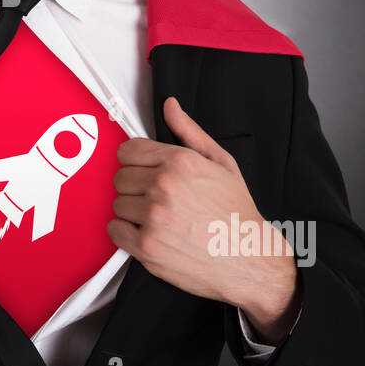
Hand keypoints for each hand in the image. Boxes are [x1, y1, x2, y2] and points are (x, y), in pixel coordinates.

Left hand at [108, 97, 298, 332]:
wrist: (249, 258)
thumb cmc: (236, 212)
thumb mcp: (222, 163)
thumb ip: (190, 132)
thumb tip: (170, 106)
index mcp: (180, 161)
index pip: (128, 150)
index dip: (135, 162)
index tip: (144, 172)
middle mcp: (164, 185)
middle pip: (120, 177)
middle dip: (135, 187)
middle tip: (157, 199)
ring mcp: (154, 216)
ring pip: (117, 204)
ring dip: (132, 212)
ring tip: (159, 218)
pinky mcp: (147, 245)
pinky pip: (115, 230)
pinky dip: (126, 234)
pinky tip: (150, 233)